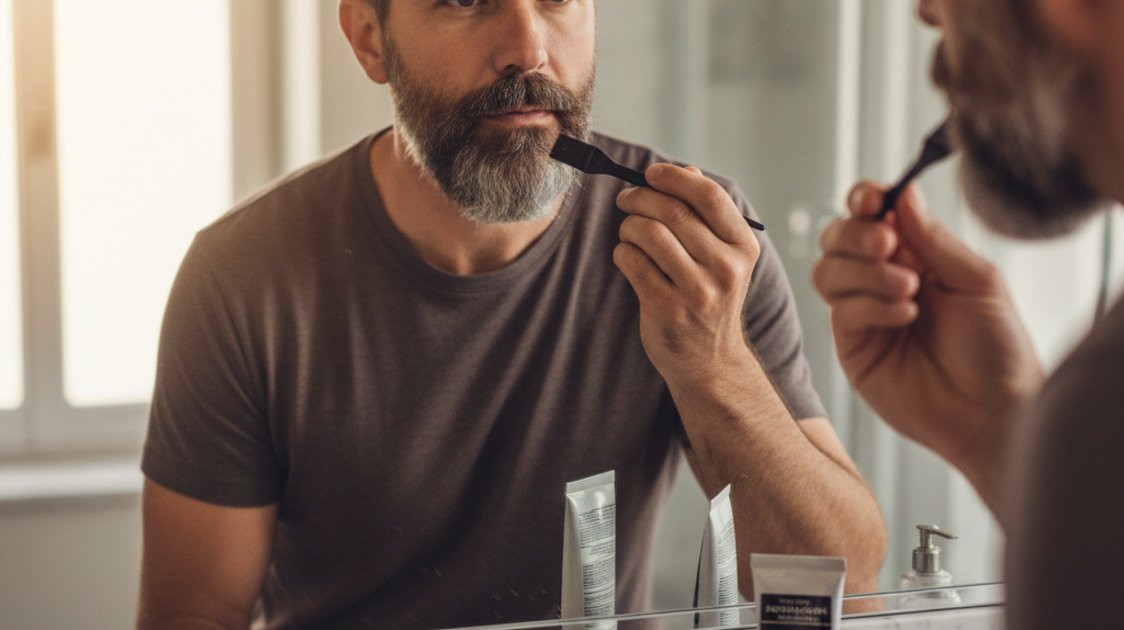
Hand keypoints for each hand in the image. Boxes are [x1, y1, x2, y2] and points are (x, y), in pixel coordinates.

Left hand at [613, 163, 759, 387]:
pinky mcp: (667, 310)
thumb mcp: (723, 258)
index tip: (651, 174)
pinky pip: (632, 262)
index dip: (675, 177)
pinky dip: (622, 252)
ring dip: (629, 225)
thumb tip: (684, 170)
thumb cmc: (710, 299)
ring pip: (649, 234)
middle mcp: (725, 269)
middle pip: (673, 212)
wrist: (709, 363)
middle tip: (625, 199)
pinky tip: (627, 256)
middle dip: (641, 198)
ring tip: (628, 231)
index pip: (710, 196)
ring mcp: (697, 292)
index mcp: (742, 248)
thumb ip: (706, 214)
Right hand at [812, 182, 1042, 470]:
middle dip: (857, 234)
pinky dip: (871, 305)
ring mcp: (864, 312)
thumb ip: (934, 239)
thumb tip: (903, 193)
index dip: (864, 199)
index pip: (873, 214)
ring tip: (908, 289)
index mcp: (915, 254)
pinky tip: (906, 315)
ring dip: (865, 271)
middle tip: (890, 245)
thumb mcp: (977, 281)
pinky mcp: (852, 346)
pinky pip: (841, 310)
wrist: (992, 413)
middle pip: (838, 236)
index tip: (872, 200)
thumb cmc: (996, 348)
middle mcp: (882, 278)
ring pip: (828, 270)